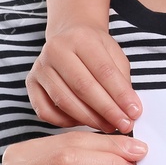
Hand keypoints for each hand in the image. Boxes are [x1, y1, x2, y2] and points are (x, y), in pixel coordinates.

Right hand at [26, 24, 140, 132]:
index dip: (120, 95)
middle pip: (83, 87)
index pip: (104, 71)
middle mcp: (56, 50)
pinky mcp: (31, 83)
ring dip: (89, 119)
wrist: (69, 37)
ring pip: (64, 101)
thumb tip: (130, 110)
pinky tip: (82, 123)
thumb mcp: (114, 55)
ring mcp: (40, 67)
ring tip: (108, 126)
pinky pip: (46, 111)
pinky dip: (65, 122)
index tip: (134, 112)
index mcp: (81, 38)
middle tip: (123, 125)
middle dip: (107, 110)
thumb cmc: (95, 49)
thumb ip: (122, 81)